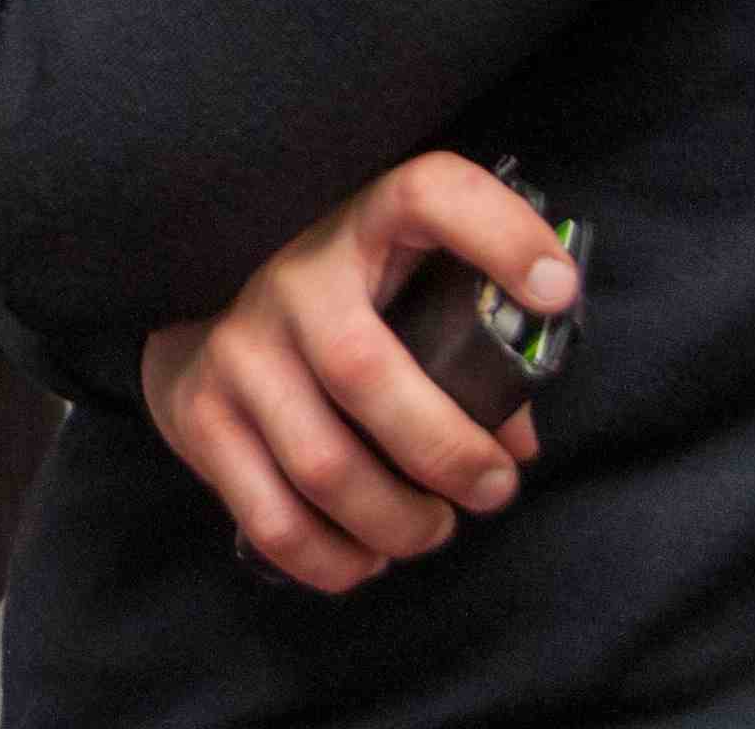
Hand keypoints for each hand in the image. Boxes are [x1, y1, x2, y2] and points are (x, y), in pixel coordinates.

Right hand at [139, 152, 579, 592]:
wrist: (197, 313)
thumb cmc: (343, 308)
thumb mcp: (404, 295)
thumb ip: (468, 353)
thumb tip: (516, 444)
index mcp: (363, 229)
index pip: (428, 194)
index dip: (497, 235)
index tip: (556, 289)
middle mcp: (293, 281)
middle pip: (368, 374)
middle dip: (449, 454)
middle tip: (492, 488)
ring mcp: (238, 349)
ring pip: (326, 466)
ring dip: (399, 523)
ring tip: (431, 528)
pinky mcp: (200, 416)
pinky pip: (275, 519)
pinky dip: (336, 560)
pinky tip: (367, 555)